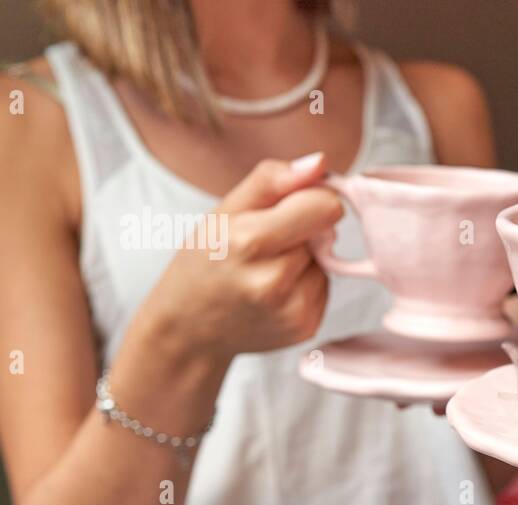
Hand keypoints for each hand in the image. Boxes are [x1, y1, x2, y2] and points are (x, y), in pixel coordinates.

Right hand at [138, 153, 342, 360]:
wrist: (189, 328)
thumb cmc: (204, 261)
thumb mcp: (223, 210)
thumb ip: (272, 180)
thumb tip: (320, 162)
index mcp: (249, 241)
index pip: (325, 206)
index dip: (312, 198)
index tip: (289, 205)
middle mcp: (273, 281)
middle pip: (326, 232)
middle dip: (301, 231)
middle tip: (262, 246)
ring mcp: (292, 310)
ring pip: (327, 260)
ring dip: (303, 259)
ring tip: (264, 271)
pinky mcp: (306, 327)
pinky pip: (324, 287)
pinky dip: (304, 284)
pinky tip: (274, 291)